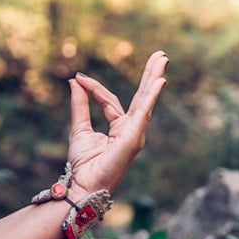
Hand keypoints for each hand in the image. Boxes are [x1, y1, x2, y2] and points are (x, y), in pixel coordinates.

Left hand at [66, 51, 168, 195]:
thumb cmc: (83, 163)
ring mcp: (135, 133)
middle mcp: (131, 129)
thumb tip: (75, 80)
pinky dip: (151, 97)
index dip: (94, 88)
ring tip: (162, 59)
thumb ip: (80, 103)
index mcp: (120, 127)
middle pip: (142, 96)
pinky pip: (143, 113)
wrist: (83, 184)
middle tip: (160, 55)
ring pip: (145, 100)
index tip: (79, 77)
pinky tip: (159, 82)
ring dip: (154, 78)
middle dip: (150, 74)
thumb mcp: (79, 127)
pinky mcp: (133, 138)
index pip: (110, 100)